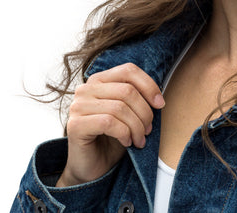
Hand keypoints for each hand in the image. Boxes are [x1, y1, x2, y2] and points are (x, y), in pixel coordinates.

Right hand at [56, 62, 164, 186]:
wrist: (92, 166)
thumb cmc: (113, 137)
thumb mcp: (129, 112)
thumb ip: (139, 98)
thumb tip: (159, 99)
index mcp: (99, 79)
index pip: (129, 70)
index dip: (149, 85)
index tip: (160, 104)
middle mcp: (86, 89)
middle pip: (127, 90)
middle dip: (144, 112)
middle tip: (149, 129)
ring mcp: (78, 106)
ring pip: (119, 108)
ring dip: (136, 126)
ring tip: (140, 139)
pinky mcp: (75, 125)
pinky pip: (108, 122)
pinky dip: (124, 133)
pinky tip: (127, 142)